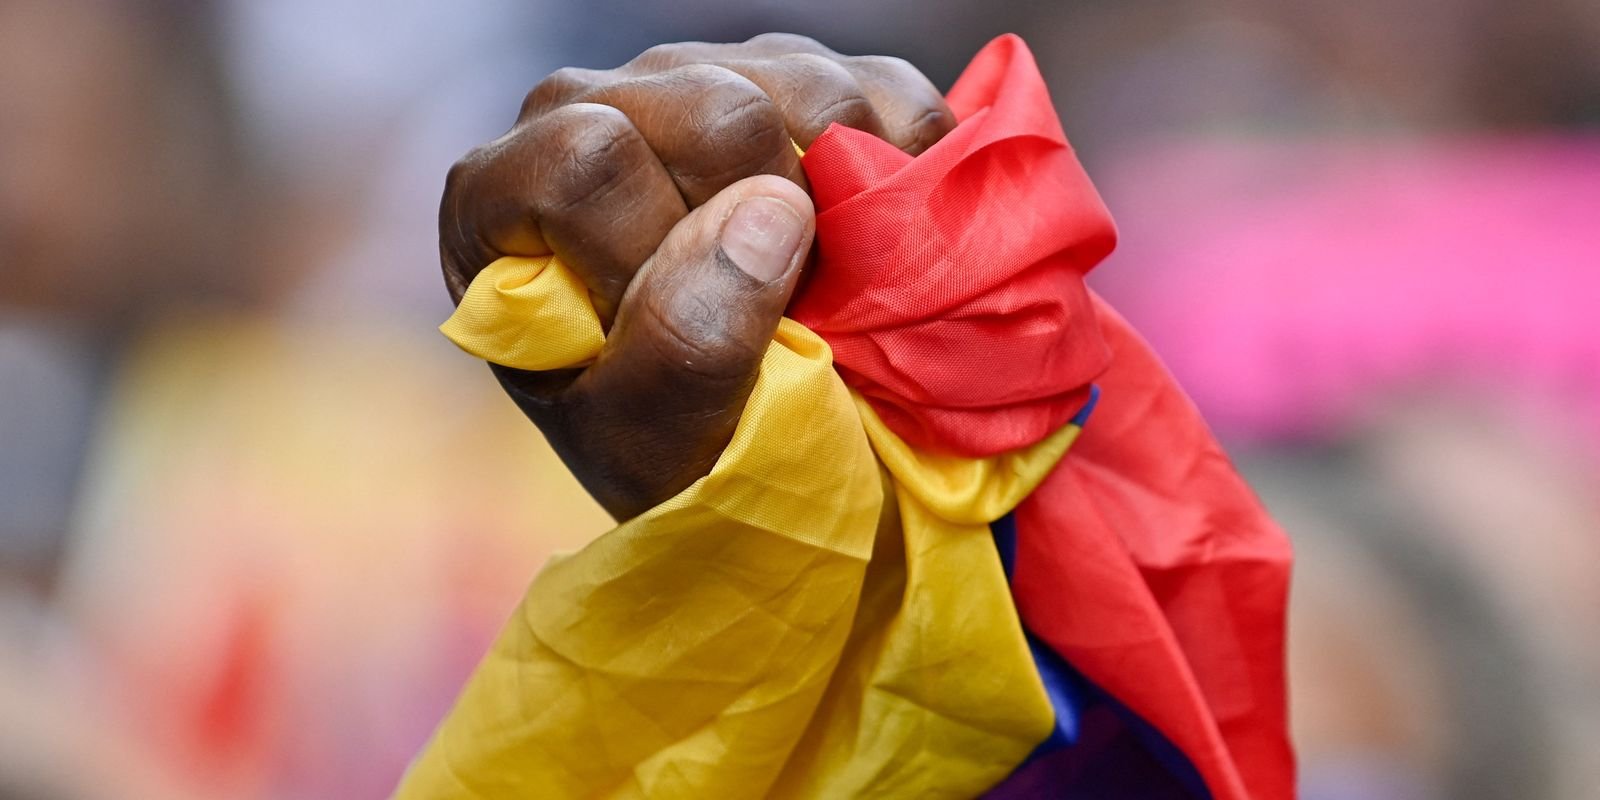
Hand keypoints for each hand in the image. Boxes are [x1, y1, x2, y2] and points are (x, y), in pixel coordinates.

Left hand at [440, 34, 955, 519]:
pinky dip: (905, 180)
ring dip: (844, 203)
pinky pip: (890, 97)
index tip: (682, 328)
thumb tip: (770, 212)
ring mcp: (701, 80)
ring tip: (820, 284)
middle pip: (715, 108)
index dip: (655, 247)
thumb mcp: (658, 439)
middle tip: (773, 307)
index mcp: (507, 197)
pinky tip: (863, 244)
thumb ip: (686, 344)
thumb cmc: (681, 455)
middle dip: (766, 221)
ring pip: (812, 90)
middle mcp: (591, 110)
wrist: (769, 456)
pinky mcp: (798, 77)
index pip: (589, 160)